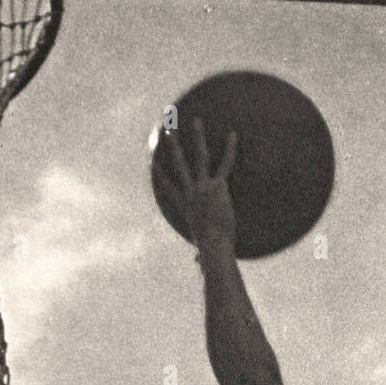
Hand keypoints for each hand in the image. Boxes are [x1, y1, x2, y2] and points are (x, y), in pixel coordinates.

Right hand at [153, 118, 237, 249]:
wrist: (215, 245)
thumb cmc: (210, 251)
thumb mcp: (202, 250)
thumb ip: (200, 256)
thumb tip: (199, 265)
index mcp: (184, 205)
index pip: (168, 187)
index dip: (159, 174)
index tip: (151, 160)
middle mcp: (191, 192)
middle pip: (177, 163)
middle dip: (170, 144)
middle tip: (165, 128)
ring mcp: (203, 187)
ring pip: (198, 157)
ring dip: (196, 137)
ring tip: (195, 120)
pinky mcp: (218, 186)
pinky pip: (225, 164)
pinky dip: (231, 150)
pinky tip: (234, 134)